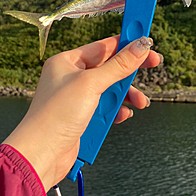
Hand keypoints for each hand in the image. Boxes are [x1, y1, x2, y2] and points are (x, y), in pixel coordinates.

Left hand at [3, 35, 159, 190]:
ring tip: (140, 102)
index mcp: (67, 62)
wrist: (41, 155)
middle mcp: (71, 77)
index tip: (145, 39)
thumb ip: (119, 65)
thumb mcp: (91, 84)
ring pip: (110, 89)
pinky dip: (116, 110)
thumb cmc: (55, 115)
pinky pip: (106, 108)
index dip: (125, 42)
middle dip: (130, 70)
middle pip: (109, 67)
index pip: (103, 46)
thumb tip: (140, 46)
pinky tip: (123, 114)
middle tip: (154, 63)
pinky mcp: (82, 117)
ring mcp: (77, 98)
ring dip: (126, 95)